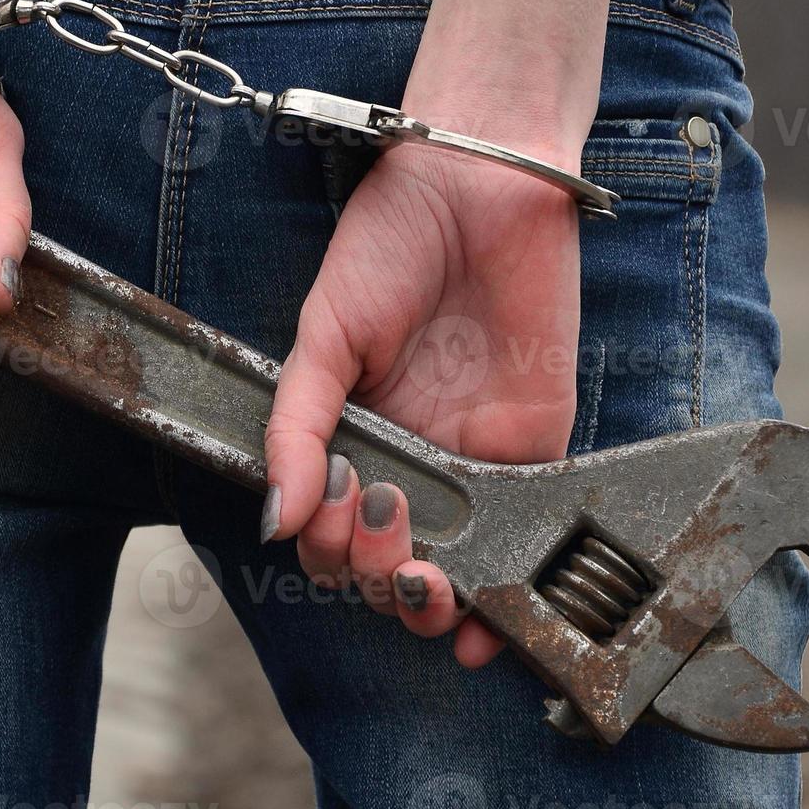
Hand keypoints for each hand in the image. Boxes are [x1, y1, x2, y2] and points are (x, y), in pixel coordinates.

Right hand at [263, 146, 580, 667]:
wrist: (480, 179)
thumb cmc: (393, 240)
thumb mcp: (324, 332)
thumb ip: (299, 426)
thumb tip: (274, 519)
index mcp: (354, 435)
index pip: (330, 533)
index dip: (326, 545)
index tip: (334, 498)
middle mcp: (410, 459)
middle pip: (383, 567)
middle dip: (371, 572)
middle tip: (375, 514)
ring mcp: (472, 461)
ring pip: (448, 574)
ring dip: (422, 602)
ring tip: (419, 578)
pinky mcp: (534, 448)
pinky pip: (520, 541)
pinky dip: (498, 603)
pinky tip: (474, 629)